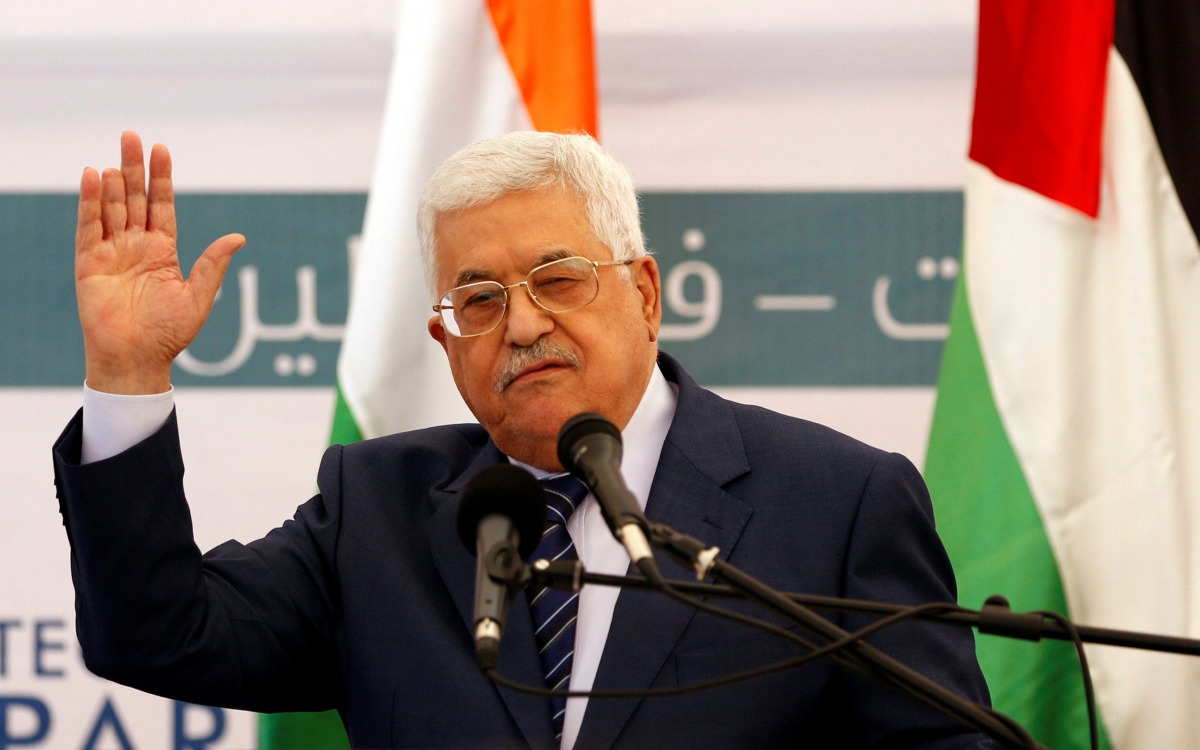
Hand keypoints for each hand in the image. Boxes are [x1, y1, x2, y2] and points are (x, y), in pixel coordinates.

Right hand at [75, 131, 244, 393]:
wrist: (137, 360)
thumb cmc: (169, 334)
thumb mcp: (198, 296)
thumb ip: (213, 264)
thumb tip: (239, 237)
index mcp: (163, 251)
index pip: (162, 205)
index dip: (161, 178)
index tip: (162, 149)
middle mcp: (136, 246)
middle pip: (134, 198)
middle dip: (133, 168)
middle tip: (132, 136)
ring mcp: (112, 253)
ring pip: (111, 208)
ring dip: (112, 182)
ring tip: (115, 156)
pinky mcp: (89, 264)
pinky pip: (88, 228)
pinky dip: (89, 203)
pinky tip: (92, 178)